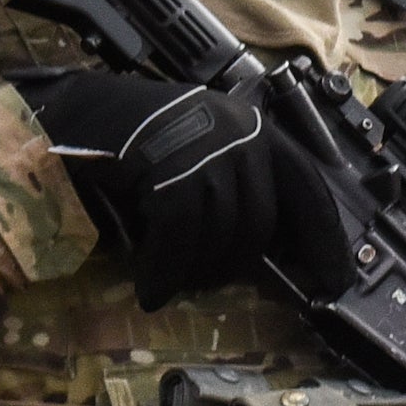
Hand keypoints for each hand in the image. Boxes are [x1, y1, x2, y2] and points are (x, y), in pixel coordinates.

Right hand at [9, 69, 356, 310]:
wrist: (70, 117)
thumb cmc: (130, 144)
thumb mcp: (198, 162)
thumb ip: (234, 192)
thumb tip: (265, 255)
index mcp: (254, 129)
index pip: (309, 189)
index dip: (324, 240)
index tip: (334, 282)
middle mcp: (240, 132)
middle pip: (259, 223)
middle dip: (230, 265)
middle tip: (202, 283)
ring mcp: (206, 146)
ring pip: (220, 234)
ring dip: (192, 272)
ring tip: (167, 283)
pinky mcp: (169, 165)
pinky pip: (180, 236)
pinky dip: (164, 270)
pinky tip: (151, 288)